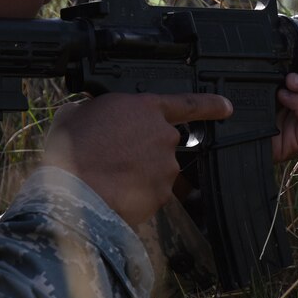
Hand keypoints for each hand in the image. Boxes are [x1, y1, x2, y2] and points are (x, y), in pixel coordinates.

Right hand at [42, 92, 232, 226]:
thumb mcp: (75, 113)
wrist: (72, 192)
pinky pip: (151, 192)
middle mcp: (163, 136)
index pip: (188, 103)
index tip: (227, 107)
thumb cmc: (70, 150)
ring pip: (157, 169)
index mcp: (145, 109)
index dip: (210, 105)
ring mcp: (165, 167)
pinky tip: (113, 193)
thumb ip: (98, 110)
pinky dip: (136, 194)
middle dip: (144, 149)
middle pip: (163, 141)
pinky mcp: (162, 194)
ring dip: (139, 173)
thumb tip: (93, 115)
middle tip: (113, 157)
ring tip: (107, 177)